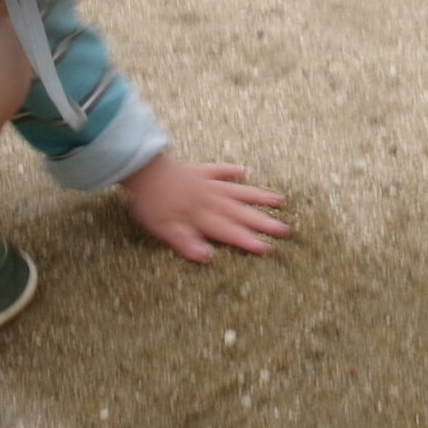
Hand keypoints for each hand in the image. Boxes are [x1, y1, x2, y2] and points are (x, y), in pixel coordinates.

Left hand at [120, 155, 289, 262]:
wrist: (141, 169)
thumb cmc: (150, 203)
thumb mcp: (164, 229)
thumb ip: (186, 243)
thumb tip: (208, 258)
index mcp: (202, 217)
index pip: (230, 232)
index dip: (248, 241)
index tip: (268, 248)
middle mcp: (211, 201)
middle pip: (241, 213)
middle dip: (264, 222)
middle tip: (286, 229)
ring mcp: (207, 184)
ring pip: (238, 192)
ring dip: (258, 197)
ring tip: (279, 200)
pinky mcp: (199, 171)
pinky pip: (219, 170)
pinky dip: (232, 171)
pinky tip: (244, 171)